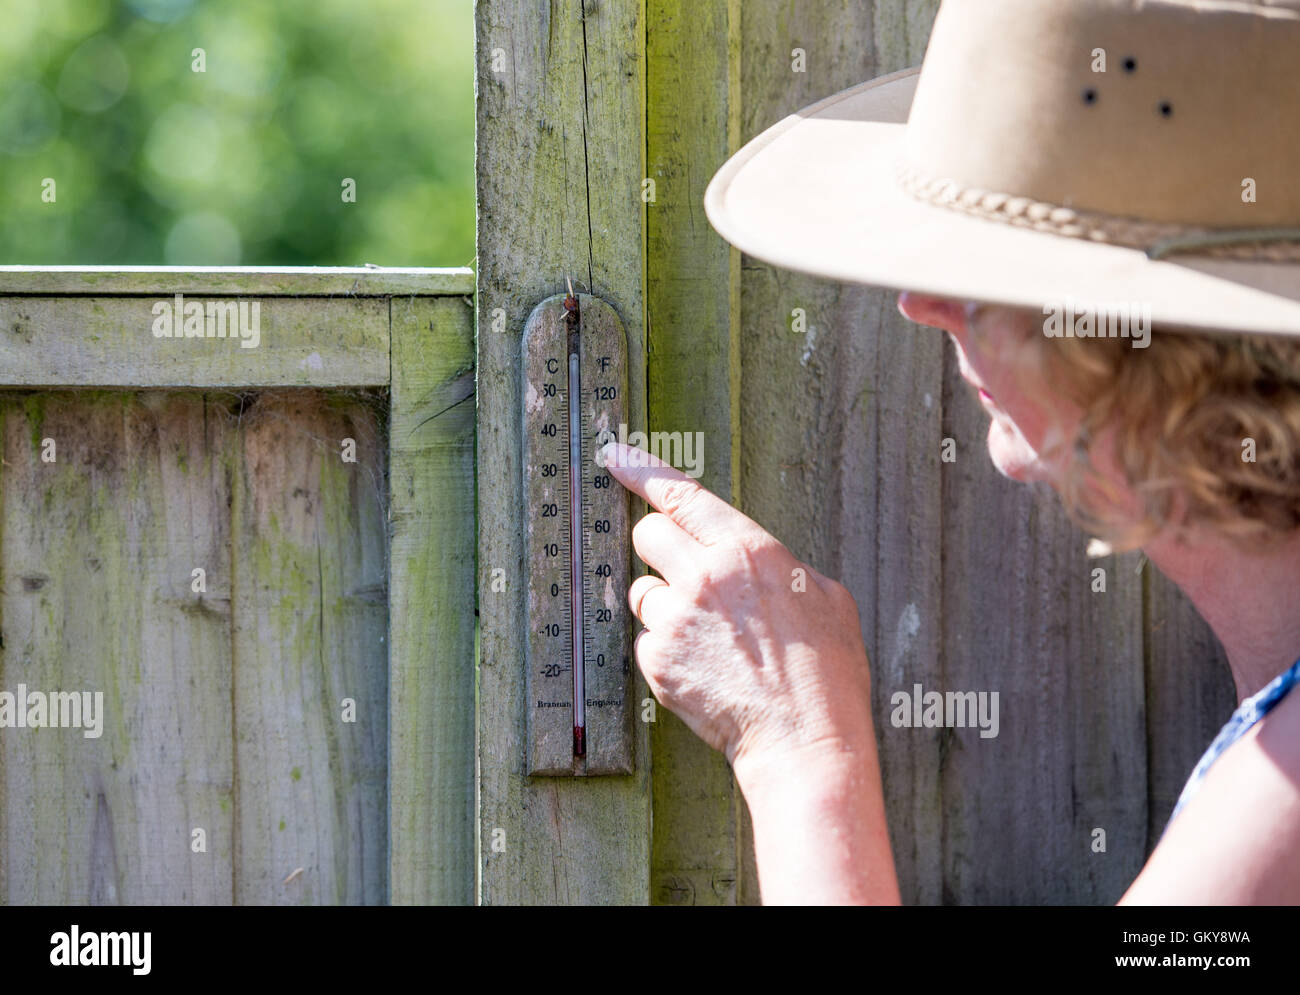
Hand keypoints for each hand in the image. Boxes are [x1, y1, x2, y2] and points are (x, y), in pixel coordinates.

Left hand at [600, 441, 874, 774]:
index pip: (682, 495)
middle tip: (687, 576)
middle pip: (647, 534)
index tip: (613, 454)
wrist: (804, 740)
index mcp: (748, 550)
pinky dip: (668, 652)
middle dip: (661, 548)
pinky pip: (647, 640)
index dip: (641, 470)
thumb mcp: (826, 597)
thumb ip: (779, 565)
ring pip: (643, 592)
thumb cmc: (826, 673)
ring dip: (666, 607)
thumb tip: (755, 561)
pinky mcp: (657, 661)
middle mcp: (704, 576)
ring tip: (711, 641)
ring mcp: (676, 620)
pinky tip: (705, 671)